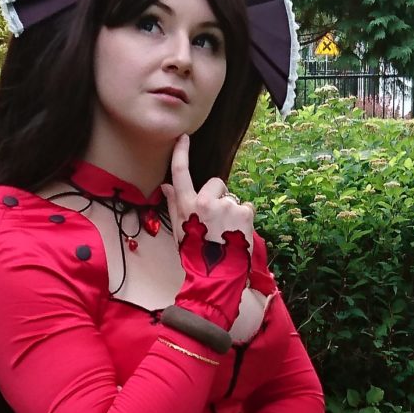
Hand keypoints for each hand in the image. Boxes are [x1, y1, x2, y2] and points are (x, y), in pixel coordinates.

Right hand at [161, 135, 254, 249]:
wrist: (217, 275)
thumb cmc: (195, 254)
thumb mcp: (178, 230)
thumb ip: (174, 204)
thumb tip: (166, 186)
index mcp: (187, 205)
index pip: (181, 174)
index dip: (181, 153)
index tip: (183, 138)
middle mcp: (206, 201)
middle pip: (217, 183)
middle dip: (219, 195)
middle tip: (217, 220)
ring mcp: (227, 206)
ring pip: (232, 198)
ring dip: (232, 211)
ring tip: (227, 232)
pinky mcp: (245, 212)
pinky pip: (246, 208)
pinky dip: (245, 219)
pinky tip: (238, 234)